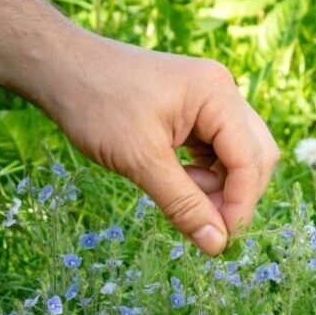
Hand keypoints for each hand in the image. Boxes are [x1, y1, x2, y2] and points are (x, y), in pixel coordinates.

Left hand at [41, 34, 279, 254]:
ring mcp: (208, 102)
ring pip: (236, 157)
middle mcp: (221, 94)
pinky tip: (176, 184)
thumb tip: (217, 245)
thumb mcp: (140, 161)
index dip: (240, 204)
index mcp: (216, 95)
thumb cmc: (97, 106)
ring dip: (217, 188)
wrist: (61, 69)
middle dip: (235, 195)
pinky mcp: (192, 112)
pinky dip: (202, 176)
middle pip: (254, 156)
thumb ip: (183, 204)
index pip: (250, 159)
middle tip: (204, 225)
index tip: (220, 240)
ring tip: (180, 198)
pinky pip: (214, 152)